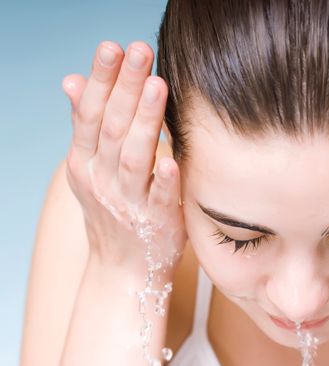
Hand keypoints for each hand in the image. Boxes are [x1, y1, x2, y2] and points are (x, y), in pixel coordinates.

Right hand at [62, 41, 185, 270]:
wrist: (124, 270)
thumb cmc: (114, 211)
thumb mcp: (91, 170)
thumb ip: (88, 127)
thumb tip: (73, 81)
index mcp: (84, 163)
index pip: (89, 114)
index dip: (100, 80)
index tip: (113, 47)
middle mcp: (101, 181)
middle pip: (111, 127)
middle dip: (124, 86)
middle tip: (140, 49)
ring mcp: (128, 204)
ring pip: (133, 157)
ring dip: (144, 121)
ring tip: (158, 86)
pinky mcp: (156, 224)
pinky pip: (159, 200)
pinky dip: (164, 180)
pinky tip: (171, 157)